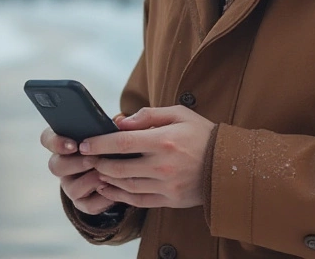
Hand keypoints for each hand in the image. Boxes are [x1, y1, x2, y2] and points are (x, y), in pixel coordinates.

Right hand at [41, 127, 117, 214]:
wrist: (120, 169)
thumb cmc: (110, 143)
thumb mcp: (110, 131)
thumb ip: (111, 126)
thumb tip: (119, 121)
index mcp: (63, 143)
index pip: (47, 139)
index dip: (56, 143)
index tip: (73, 145)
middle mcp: (61, 164)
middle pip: (55, 166)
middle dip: (76, 163)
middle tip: (93, 160)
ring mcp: (69, 185)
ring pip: (70, 188)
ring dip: (89, 181)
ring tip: (106, 175)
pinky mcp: (81, 202)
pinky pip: (87, 205)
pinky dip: (102, 199)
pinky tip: (113, 190)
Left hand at [81, 106, 214, 209]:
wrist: (229, 164)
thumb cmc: (202, 135)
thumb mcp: (180, 114)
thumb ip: (149, 114)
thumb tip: (122, 121)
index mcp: (164, 140)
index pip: (122, 142)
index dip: (100, 143)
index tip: (85, 143)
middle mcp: (163, 164)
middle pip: (119, 167)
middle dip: (98, 163)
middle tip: (86, 158)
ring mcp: (166, 185)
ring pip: (127, 185)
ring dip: (107, 179)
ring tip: (97, 171)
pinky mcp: (170, 199)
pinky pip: (139, 200)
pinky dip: (120, 196)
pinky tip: (109, 189)